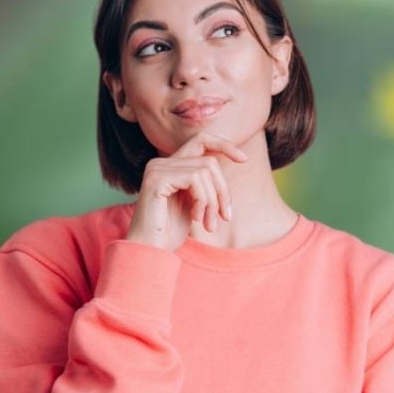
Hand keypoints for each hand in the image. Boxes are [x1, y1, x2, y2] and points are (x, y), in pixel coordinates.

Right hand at [126, 129, 248, 250]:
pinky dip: (203, 201)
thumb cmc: (171, 231)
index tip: (244, 159)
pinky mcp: (157, 179)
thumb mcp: (195, 203)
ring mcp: (157, 169)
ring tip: (209, 223)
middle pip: (209, 161)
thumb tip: (238, 161)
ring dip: (214, 201)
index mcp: (170, 166)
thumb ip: (207, 184)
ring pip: (205, 171)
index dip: (224, 145)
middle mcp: (161, 163)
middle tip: (225, 217)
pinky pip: (195, 179)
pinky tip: (197, 218)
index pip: (201, 141)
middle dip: (223, 190)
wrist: (149, 251)